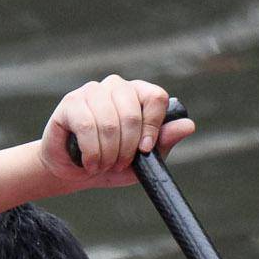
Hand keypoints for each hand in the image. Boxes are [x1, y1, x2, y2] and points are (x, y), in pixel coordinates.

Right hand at [40, 75, 188, 188]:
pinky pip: (87, 126)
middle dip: (127, 148)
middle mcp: (116, 86)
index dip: (153, 126)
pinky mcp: (71, 103)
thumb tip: (188, 125)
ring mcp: (92, 91)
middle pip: (132, 113)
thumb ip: (163, 142)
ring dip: (108, 152)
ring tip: (103, 166)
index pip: (156, 97)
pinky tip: (90, 162)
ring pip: (110, 122)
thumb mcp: (143, 159)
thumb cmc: (109, 162)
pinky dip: (91, 151)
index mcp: (138, 93)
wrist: (71, 172)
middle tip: (119, 165)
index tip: (145, 150)